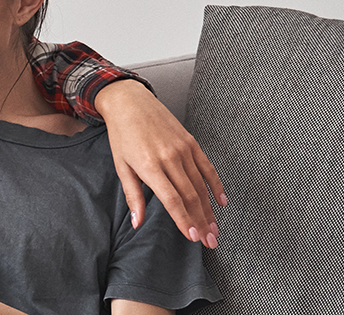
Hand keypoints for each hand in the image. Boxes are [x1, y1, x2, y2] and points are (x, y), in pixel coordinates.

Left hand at [97, 80, 225, 248]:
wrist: (130, 102)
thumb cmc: (123, 135)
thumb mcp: (121, 166)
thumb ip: (133, 196)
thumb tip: (137, 223)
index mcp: (150, 166)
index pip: (172, 199)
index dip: (184, 220)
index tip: (193, 237)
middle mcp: (169, 158)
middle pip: (191, 196)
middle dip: (201, 221)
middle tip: (210, 241)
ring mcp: (183, 149)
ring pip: (201, 185)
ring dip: (209, 209)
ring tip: (215, 229)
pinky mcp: (190, 142)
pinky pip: (207, 167)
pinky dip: (216, 185)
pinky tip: (221, 201)